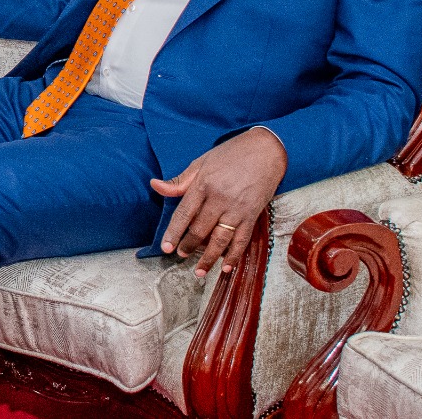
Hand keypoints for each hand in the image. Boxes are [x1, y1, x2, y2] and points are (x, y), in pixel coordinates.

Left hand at [150, 126, 286, 276]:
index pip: (183, 214)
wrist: (266, 150)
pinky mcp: (253, 215)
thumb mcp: (201, 163)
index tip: (165, 248)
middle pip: (200, 230)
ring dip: (209, 258)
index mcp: (203, 185)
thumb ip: (179, 181)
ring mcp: (237, 209)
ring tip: (199, 270)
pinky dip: (234, 255)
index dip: (173, 233)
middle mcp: (219, 199)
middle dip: (189, 246)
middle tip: (181, 256)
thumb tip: (155, 185)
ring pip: (220, 239)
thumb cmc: (231, 154)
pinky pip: (242, 240)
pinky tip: (226, 267)